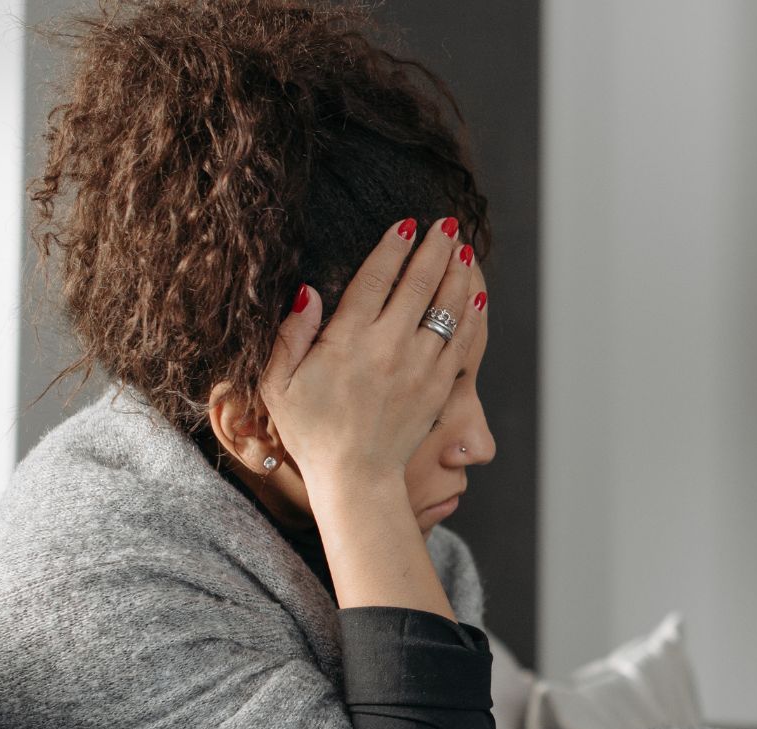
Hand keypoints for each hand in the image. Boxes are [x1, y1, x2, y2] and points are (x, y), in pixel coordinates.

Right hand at [259, 215, 486, 488]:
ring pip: (448, 308)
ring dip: (458, 273)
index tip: (406, 224)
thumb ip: (289, 336)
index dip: (393, 248)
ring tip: (463, 247)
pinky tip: (477, 293)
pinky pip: (464, 341)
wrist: (356, 477)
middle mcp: (389, 347)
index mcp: (348, 340)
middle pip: (419, 284)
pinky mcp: (440, 387)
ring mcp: (420, 367)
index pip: (375, 279)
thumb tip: (308, 292)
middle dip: (435, 248)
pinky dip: (473, 313)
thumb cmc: (311, 431)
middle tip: (446, 222)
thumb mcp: (278, 384)